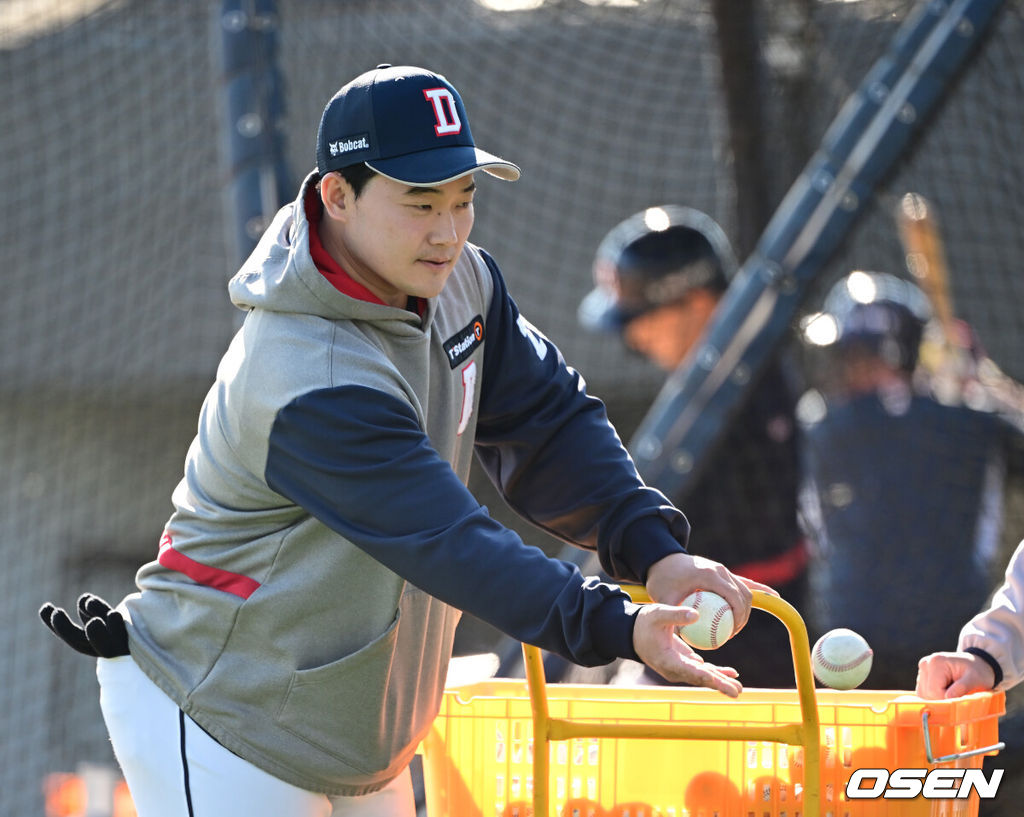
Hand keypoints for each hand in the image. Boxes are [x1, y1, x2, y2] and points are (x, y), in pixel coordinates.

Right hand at [39, 593, 129, 657]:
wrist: (160, 638)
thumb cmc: (130, 624)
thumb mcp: (109, 615)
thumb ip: (95, 611)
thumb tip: (85, 601)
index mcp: (94, 644)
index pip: (71, 636)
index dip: (57, 625)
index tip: (46, 606)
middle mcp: (104, 649)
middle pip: (79, 643)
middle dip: (64, 629)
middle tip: (56, 611)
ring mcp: (118, 648)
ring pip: (101, 643)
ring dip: (92, 625)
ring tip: (88, 600)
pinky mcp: (134, 644)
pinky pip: (122, 634)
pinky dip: (114, 625)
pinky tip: (112, 613)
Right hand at [632, 603, 741, 696]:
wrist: (633, 633)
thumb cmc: (645, 622)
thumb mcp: (658, 614)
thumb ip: (676, 615)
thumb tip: (696, 615)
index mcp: (668, 661)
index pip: (689, 671)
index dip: (705, 676)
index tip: (719, 682)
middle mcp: (674, 670)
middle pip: (700, 679)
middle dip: (719, 686)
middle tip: (736, 692)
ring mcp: (680, 669)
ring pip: (703, 677)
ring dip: (721, 681)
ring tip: (738, 688)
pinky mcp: (684, 664)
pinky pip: (702, 670)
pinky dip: (716, 673)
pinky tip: (730, 674)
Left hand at [645, 552, 777, 638]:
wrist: (661, 559)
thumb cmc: (662, 580)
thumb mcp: (664, 598)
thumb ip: (675, 615)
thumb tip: (684, 637)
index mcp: (710, 575)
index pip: (734, 598)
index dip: (738, 618)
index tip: (730, 634)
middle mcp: (720, 570)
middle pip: (744, 595)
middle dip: (744, 617)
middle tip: (731, 634)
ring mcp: (723, 569)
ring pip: (746, 589)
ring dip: (746, 609)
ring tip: (735, 628)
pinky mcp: (723, 571)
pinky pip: (744, 582)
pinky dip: (759, 590)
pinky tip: (774, 597)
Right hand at [915, 651, 995, 698]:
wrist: (977, 664)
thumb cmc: (978, 671)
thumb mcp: (975, 678)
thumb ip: (962, 687)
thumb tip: (948, 698)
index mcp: (936, 662)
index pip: (933, 691)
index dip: (946, 700)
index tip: (960, 699)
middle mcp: (926, 664)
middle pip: (927, 693)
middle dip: (942, 699)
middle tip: (959, 694)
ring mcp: (923, 670)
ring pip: (924, 695)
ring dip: (938, 699)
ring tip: (953, 691)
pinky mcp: (923, 676)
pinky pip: (924, 694)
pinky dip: (935, 697)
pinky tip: (947, 691)